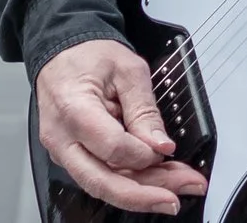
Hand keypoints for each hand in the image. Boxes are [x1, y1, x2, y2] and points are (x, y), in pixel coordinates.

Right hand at [35, 38, 206, 214]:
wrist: (62, 52)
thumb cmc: (89, 55)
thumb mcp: (128, 70)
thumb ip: (144, 110)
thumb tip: (160, 146)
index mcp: (74, 110)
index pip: (112, 149)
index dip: (144, 155)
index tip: (168, 151)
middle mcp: (62, 139)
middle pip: (103, 182)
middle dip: (146, 194)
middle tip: (184, 190)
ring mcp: (63, 152)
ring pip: (103, 185)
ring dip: (143, 191)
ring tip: (179, 184)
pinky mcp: (71, 157)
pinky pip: (100, 175)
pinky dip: (130, 180)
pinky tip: (157, 178)